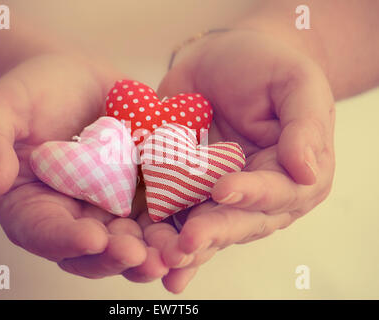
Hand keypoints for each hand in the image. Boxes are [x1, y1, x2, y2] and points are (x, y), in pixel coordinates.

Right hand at [0, 54, 168, 280]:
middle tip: (142, 257)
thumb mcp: (0, 109)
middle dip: (118, 256)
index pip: (44, 232)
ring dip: (155, 250)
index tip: (92, 238)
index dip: (66, 240)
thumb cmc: (30, 93)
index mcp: (33, 206)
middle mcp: (74, 215)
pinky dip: (178, 220)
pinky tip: (198, 223)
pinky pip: (161, 211)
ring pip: (132, 239)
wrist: (73, 79)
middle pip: (94, 250)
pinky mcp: (142, 190)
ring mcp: (110, 206)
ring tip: (176, 252)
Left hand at [151, 30, 334, 292]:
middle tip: (189, 240)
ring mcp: (219, 196)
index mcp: (293, 174)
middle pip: (239, 221)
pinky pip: (176, 216)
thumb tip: (307, 172)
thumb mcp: (296, 83)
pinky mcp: (186, 190)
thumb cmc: (265, 67)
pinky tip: (151, 254)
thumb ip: (305, 126)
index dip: (252, 193)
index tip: (223, 188)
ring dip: (186, 245)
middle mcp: (259, 195)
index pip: (278, 191)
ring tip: (165, 256)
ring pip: (206, 227)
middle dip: (214, 231)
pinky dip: (163, 235)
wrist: (220, 60)